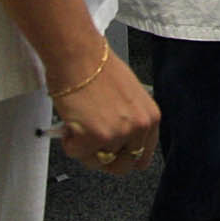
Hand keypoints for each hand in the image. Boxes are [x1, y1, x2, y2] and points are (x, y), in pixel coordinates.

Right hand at [54, 44, 158, 175]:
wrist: (78, 55)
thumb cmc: (97, 67)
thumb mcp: (129, 96)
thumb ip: (128, 120)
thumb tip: (117, 139)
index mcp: (150, 117)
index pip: (143, 156)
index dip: (124, 158)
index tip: (114, 157)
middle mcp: (138, 127)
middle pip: (122, 165)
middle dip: (103, 158)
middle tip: (90, 144)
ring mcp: (117, 134)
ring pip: (97, 161)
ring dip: (84, 147)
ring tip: (80, 123)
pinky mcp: (94, 137)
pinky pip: (77, 153)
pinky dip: (69, 143)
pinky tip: (71, 122)